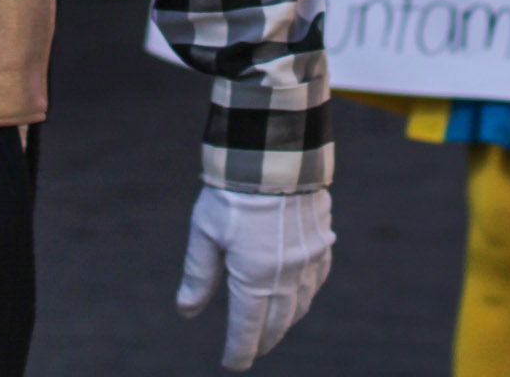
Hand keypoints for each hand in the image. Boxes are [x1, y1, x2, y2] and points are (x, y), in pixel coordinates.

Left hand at [177, 184, 332, 369]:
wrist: (275, 153)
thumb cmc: (233, 193)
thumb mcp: (205, 233)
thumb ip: (198, 275)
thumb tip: (186, 310)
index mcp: (255, 277)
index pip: (247, 329)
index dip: (239, 351)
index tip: (231, 364)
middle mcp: (287, 274)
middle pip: (278, 321)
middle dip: (263, 340)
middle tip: (250, 350)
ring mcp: (310, 258)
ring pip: (301, 303)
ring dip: (286, 321)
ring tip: (274, 328)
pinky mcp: (323, 239)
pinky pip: (318, 278)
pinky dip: (307, 294)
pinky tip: (300, 293)